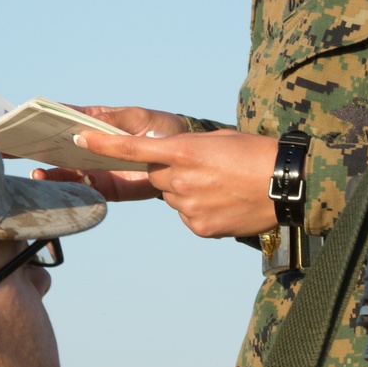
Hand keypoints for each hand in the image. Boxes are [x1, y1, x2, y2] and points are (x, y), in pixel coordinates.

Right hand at [30, 107, 188, 202]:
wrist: (186, 157)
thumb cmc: (160, 128)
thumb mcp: (137, 119)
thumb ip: (111, 123)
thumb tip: (81, 129)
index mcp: (95, 122)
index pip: (62, 117)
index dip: (39, 119)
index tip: (17, 121)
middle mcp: (91, 145)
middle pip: (57, 146)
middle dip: (32, 147)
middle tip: (9, 149)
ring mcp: (96, 166)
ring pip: (65, 170)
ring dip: (48, 172)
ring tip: (35, 174)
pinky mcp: (107, 187)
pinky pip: (83, 190)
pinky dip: (67, 189)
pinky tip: (53, 186)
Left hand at [71, 126, 279, 237]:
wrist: (288, 185)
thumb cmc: (256, 154)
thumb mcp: (218, 140)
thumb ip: (186, 150)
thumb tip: (169, 166)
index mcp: (184, 151)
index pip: (132, 150)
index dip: (102, 145)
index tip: (79, 139)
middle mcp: (181, 181)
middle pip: (157, 176)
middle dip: (173, 171)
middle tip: (207, 168)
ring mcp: (189, 208)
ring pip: (174, 197)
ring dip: (189, 191)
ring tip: (222, 186)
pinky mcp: (199, 227)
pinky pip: (188, 216)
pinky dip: (200, 209)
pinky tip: (224, 203)